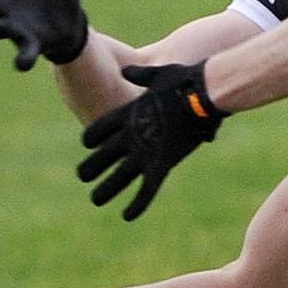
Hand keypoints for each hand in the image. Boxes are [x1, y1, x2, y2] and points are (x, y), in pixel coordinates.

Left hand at [77, 62, 228, 220]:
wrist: (204, 93)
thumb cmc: (185, 79)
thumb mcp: (158, 73)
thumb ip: (140, 75)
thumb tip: (127, 70)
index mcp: (128, 114)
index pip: (98, 130)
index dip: (90, 138)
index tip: (87, 145)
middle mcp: (132, 135)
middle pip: (103, 156)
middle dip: (91, 167)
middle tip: (83, 176)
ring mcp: (146, 151)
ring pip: (119, 177)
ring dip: (106, 190)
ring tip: (95, 200)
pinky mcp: (163, 163)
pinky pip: (147, 189)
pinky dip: (137, 204)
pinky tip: (127, 217)